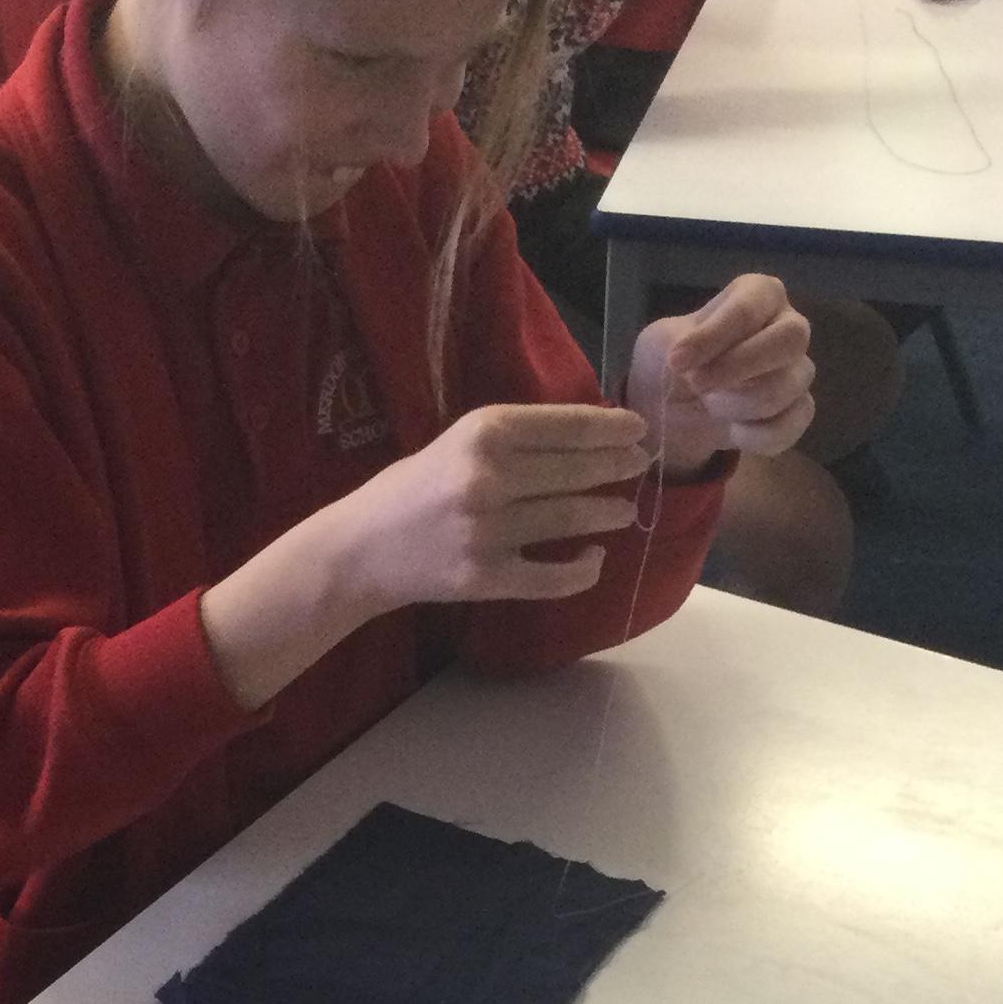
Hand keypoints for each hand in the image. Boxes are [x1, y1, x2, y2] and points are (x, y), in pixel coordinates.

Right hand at [327, 404, 652, 614]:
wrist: (360, 550)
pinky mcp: (485, 577)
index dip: (609, 429)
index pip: (564, 426)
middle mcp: (487, 477)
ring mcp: (488, 530)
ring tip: (625, 511)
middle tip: (642, 467)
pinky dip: (581, 570)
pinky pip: (552, 576)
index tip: (637, 430)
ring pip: (569, 518)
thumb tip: (586, 437)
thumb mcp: (457, 443)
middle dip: (616, 468)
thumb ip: (512, 439)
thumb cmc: (410, 489)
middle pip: (574, 470)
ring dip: (607, 514)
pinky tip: (594, 559)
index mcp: (481, 432)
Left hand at [628, 279, 814, 472]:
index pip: (749, 307)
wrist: (673, 410)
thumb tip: (692, 361)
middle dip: (739, 366)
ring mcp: (799, 369)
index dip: (713, 337)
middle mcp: (788, 326)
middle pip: (790, 339)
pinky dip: (756, 436)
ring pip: (787, 386)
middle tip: (697, 385)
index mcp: (759, 294)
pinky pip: (791, 424)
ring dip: (738, 404)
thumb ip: (678, 342)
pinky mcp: (800, 410)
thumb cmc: (672, 362)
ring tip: (709, 406)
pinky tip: (732, 431)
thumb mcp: (661, 343)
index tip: (676, 361)